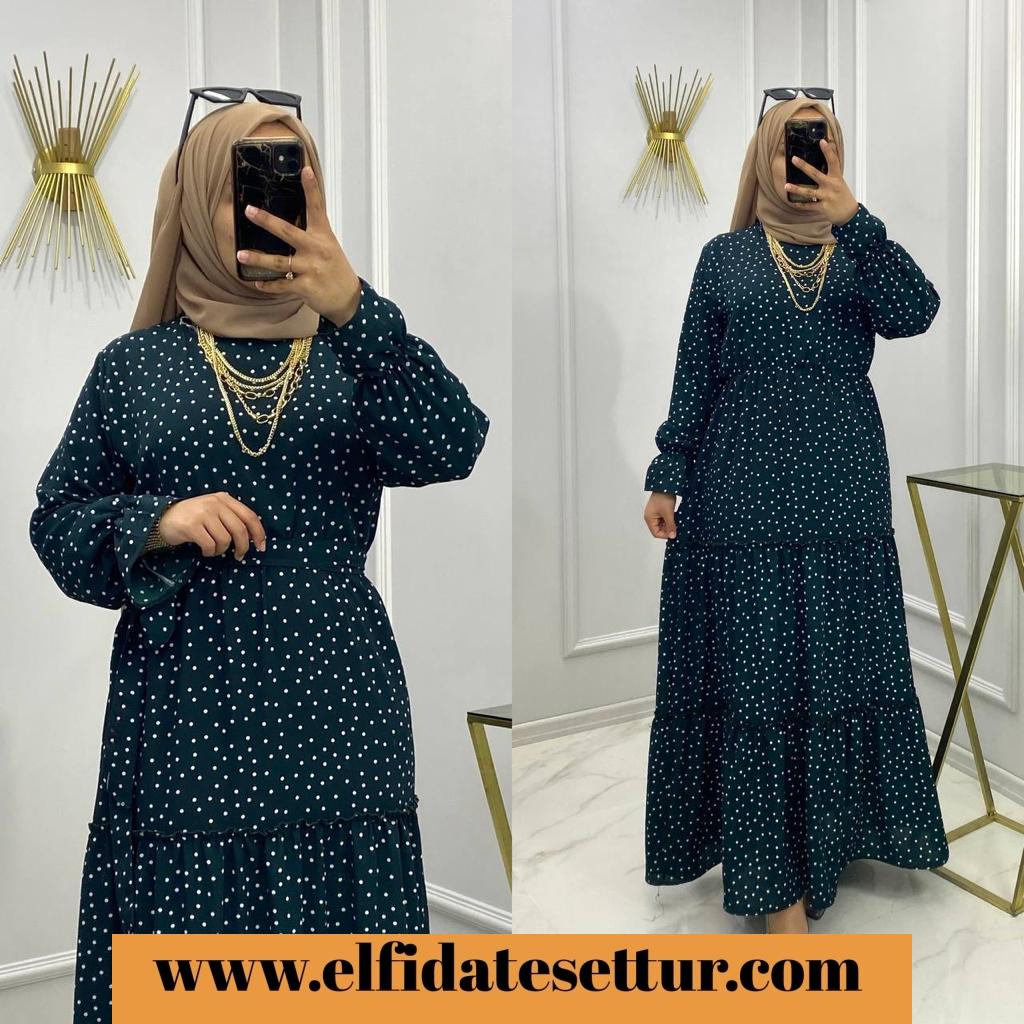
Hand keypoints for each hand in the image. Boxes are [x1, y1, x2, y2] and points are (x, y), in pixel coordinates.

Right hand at [156, 492, 266, 560]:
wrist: (164, 518)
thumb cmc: (195, 518)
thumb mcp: (215, 511)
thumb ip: (232, 518)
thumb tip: (254, 538)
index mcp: (224, 498)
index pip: (249, 516)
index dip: (259, 533)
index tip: (262, 547)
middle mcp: (215, 503)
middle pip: (240, 530)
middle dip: (243, 547)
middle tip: (239, 556)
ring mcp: (203, 513)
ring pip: (225, 540)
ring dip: (221, 551)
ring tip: (214, 550)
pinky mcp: (192, 526)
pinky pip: (210, 546)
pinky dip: (210, 553)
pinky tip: (205, 550)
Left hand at [237, 163, 362, 326]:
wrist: (348, 299)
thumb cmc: (336, 270)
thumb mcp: (328, 247)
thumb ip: (311, 234)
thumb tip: (286, 223)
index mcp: (323, 236)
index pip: (317, 208)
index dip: (311, 188)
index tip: (305, 170)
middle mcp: (316, 249)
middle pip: (287, 231)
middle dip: (266, 220)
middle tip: (248, 211)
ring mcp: (310, 268)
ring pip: (279, 261)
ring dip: (257, 259)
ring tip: (241, 255)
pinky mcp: (306, 286)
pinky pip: (281, 284)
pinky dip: (268, 285)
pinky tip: (257, 282)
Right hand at [644, 491, 677, 539]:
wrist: (666, 485)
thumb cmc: (664, 497)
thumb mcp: (668, 513)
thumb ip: (670, 526)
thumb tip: (672, 536)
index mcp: (649, 519)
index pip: (656, 533)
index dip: (665, 535)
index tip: (673, 533)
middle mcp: (651, 517)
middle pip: (659, 529)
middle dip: (668, 530)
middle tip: (676, 528)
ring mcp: (655, 514)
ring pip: (663, 525)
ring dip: (669, 525)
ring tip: (676, 522)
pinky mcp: (660, 511)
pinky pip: (665, 519)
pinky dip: (670, 520)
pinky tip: (675, 518)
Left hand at [786, 138, 858, 225]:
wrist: (849, 213)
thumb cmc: (843, 196)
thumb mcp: (839, 182)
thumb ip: (830, 174)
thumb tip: (821, 164)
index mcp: (836, 177)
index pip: (833, 161)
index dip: (828, 150)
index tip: (822, 141)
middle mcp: (831, 185)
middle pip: (815, 174)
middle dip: (804, 166)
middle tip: (794, 159)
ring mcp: (826, 196)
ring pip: (809, 192)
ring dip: (796, 189)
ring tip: (786, 186)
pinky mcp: (823, 207)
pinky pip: (809, 206)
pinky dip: (801, 205)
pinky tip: (793, 202)